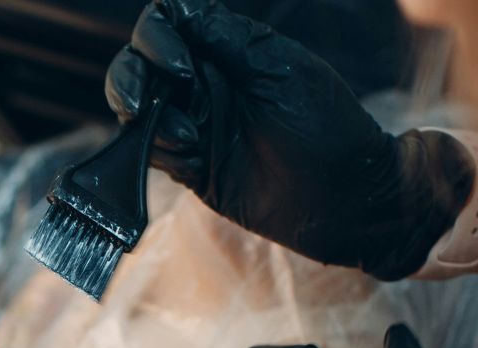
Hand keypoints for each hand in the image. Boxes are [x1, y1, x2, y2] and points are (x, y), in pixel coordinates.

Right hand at [105, 0, 472, 280]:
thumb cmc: (325, 128)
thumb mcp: (277, 69)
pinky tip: (192, 159)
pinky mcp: (194, 168)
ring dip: (146, 119)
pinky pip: (153, 152)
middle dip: (131, 79)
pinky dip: (159, 152)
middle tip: (143, 103)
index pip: (166, 24)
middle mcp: (206, 84)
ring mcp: (197, 126)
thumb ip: (225, 38)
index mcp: (227, 52)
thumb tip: (177, 10)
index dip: (157, 37)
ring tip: (184, 137)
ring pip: (138, 109)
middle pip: (139, 65)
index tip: (181, 65)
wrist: (346, 199)